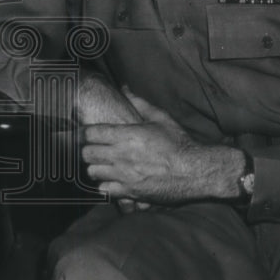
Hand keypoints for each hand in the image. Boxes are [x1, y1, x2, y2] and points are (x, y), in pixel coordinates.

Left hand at [82, 92, 243, 203]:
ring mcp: (124, 174)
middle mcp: (121, 154)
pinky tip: (112, 182)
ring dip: (95, 168)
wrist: (195, 171)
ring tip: (102, 166)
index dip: (84, 133)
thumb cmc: (179, 144)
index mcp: (126, 134)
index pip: (90, 133)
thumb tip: (125, 88)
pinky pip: (104, 191)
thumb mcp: (161, 118)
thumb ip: (140, 103)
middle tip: (94, 150)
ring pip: (92, 172)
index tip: (85, 134)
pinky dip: (105, 186)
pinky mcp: (130, 192)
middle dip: (88, 150)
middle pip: (87, 153)